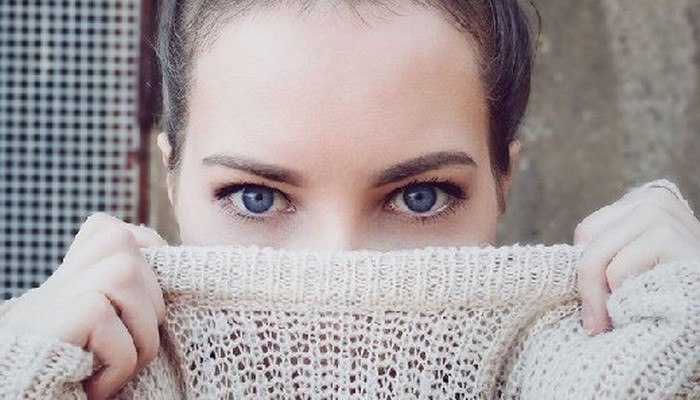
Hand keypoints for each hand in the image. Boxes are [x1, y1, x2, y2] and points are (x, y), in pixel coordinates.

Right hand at [0, 213, 166, 398]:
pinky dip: (118, 361)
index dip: (148, 256)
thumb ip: (127, 299)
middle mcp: (55, 284)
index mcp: (71, 282)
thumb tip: (170, 265)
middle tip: (134, 348)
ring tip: (121, 367)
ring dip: (141, 331)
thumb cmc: (81, 382)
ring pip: (124, 272)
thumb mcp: (107, 335)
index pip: (116, 232)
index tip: (149, 302)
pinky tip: (97, 387)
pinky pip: (105, 319)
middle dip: (152, 302)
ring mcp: (47, 301)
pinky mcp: (48, 322)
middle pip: (125, 245)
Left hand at [574, 182, 699, 334]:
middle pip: (587, 239)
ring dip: (607, 294)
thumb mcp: (632, 266)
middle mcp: (654, 199)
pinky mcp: (670, 237)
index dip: (587, 270)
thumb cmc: (668, 295)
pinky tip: (652, 301)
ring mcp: (664, 214)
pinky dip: (626, 294)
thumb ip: (603, 257)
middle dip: (588, 285)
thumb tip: (550, 268)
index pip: (586, 232)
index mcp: (642, 201)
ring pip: (598, 255)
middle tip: (596, 322)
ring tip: (626, 312)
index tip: (595, 305)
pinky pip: (618, 268)